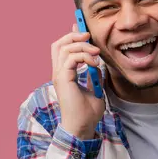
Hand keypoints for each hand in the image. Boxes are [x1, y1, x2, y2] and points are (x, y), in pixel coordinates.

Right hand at [51, 23, 104, 139]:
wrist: (83, 128)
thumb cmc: (87, 113)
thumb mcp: (96, 89)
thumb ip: (95, 76)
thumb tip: (98, 63)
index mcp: (64, 74)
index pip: (62, 48)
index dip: (71, 36)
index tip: (84, 31)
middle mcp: (58, 73)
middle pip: (59, 44)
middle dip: (74, 35)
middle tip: (89, 37)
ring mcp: (59, 76)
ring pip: (64, 48)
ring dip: (83, 46)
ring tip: (96, 54)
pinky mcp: (63, 79)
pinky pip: (71, 58)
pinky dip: (84, 56)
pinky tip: (95, 64)